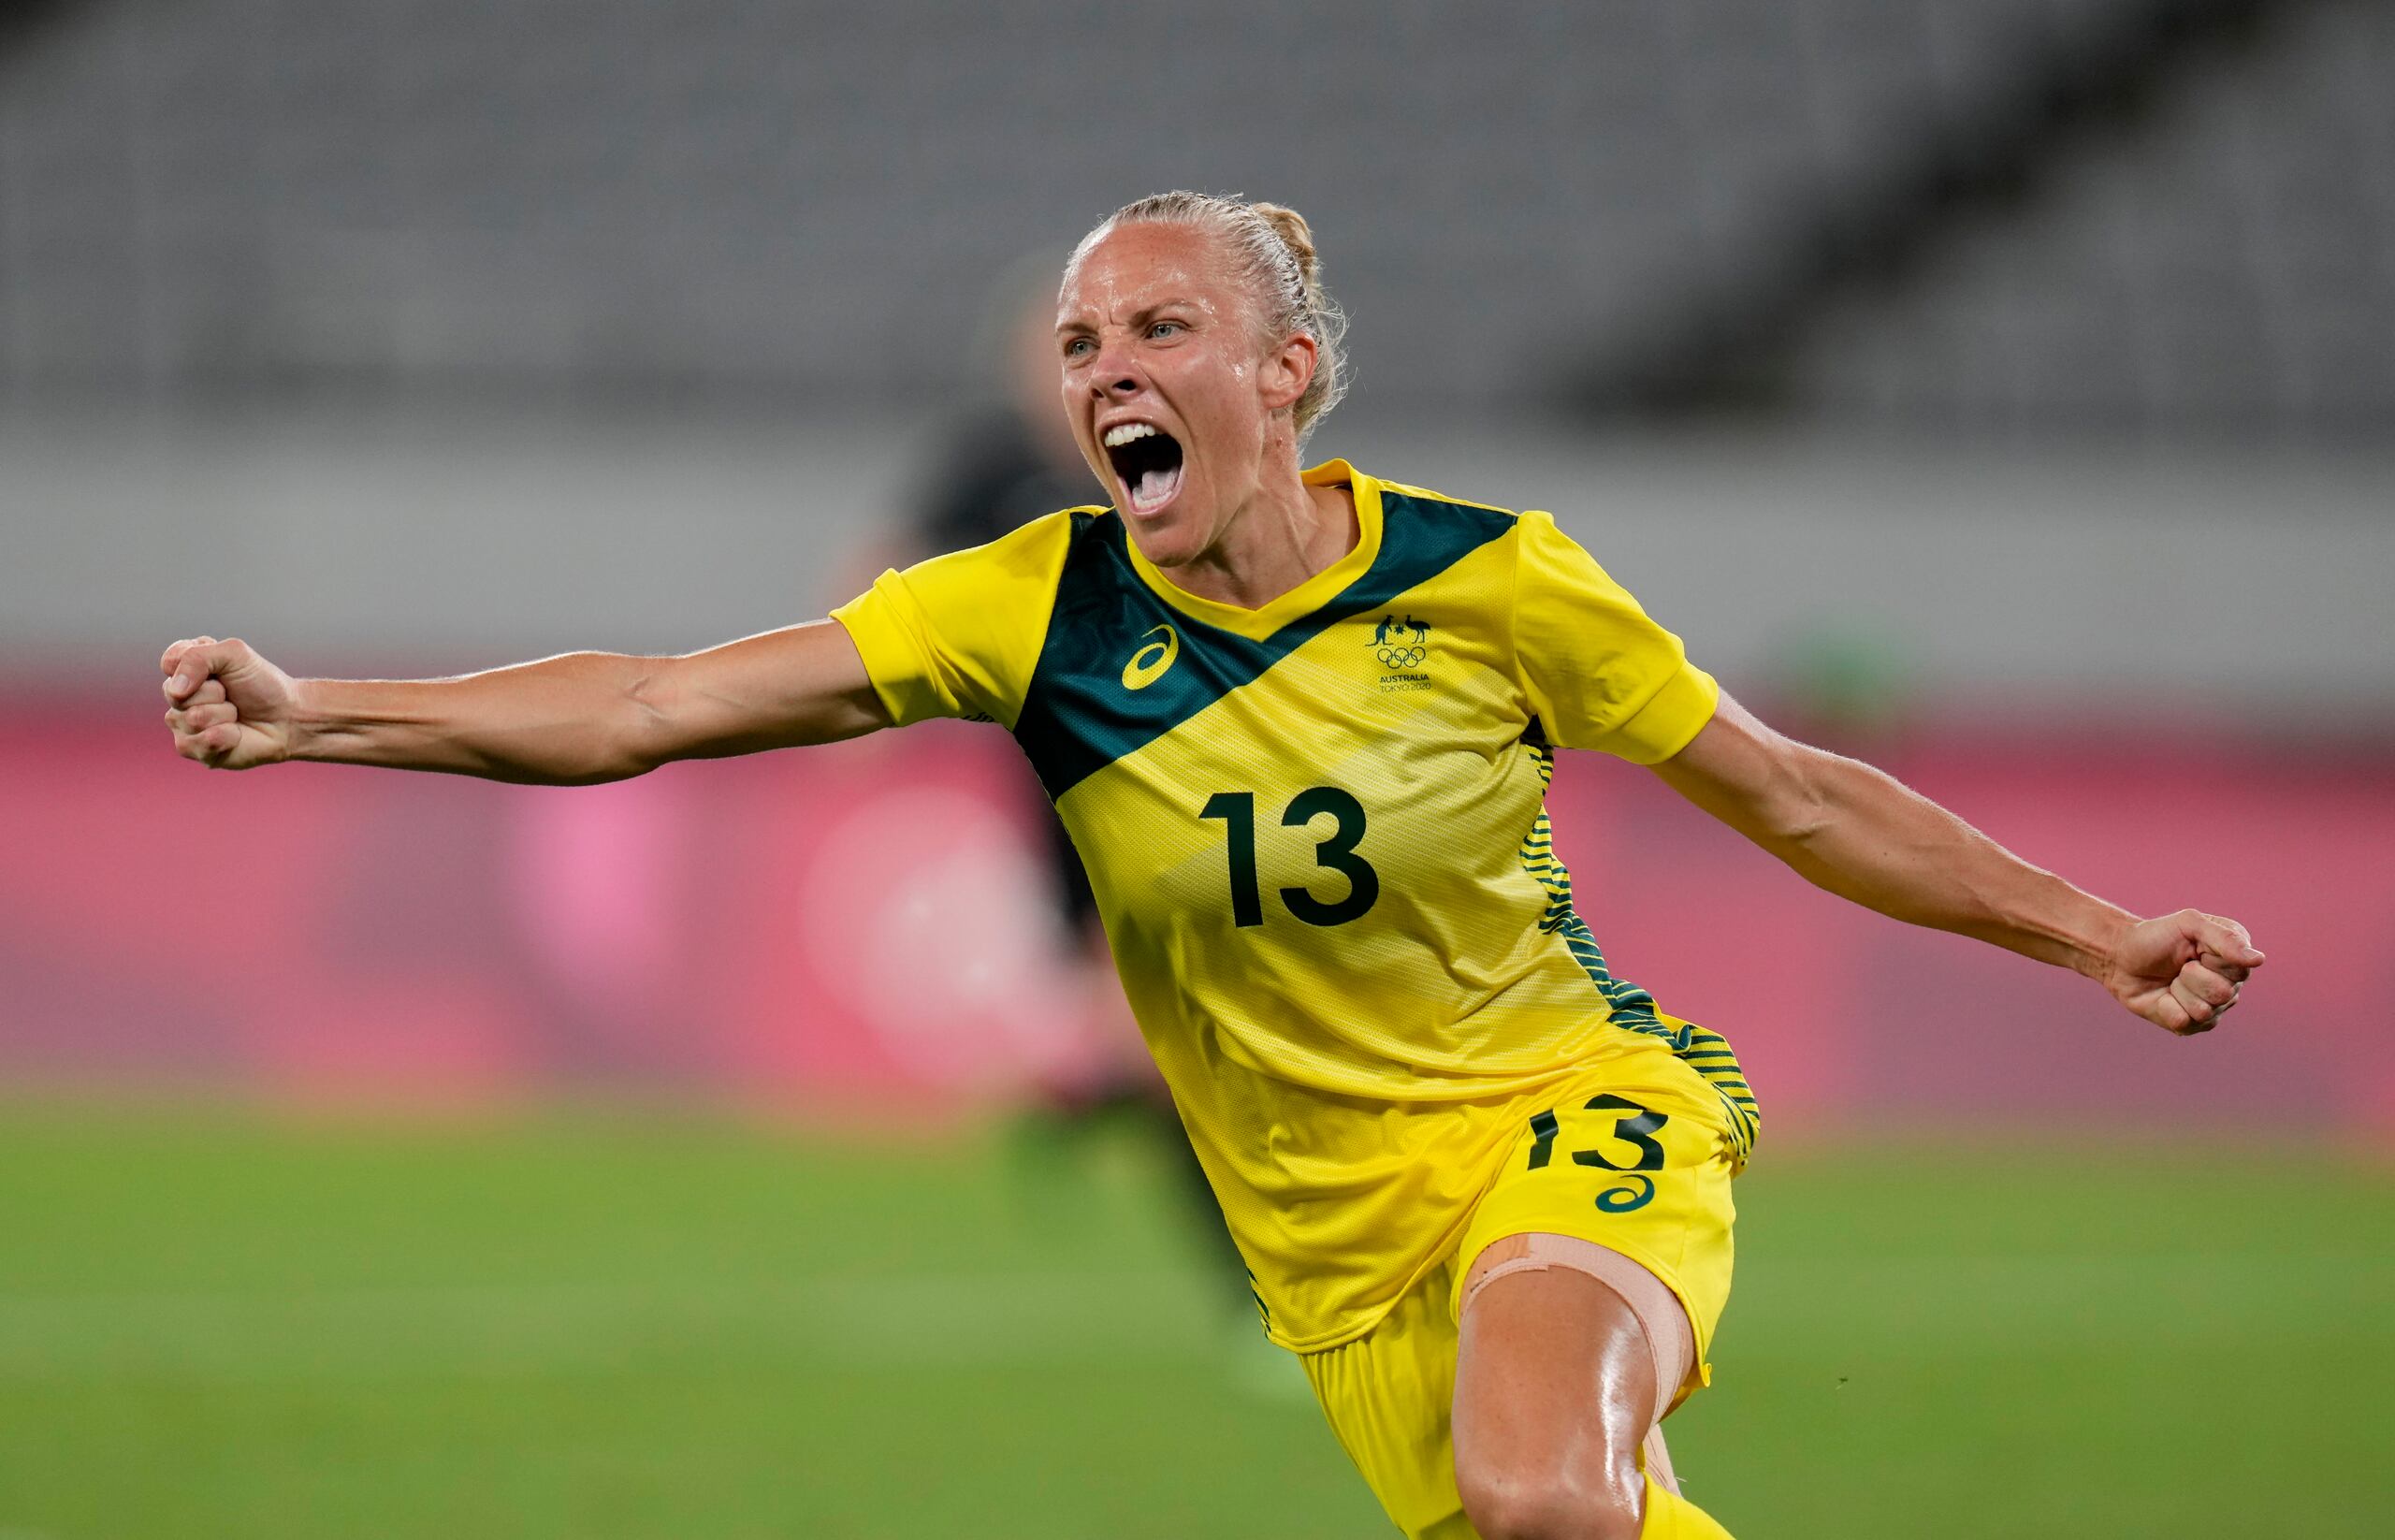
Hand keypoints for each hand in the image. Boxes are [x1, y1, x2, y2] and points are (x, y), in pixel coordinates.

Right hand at [161, 636, 299, 769]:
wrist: (288, 718)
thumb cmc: (262, 685)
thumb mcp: (234, 654)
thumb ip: (198, 657)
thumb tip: (175, 690)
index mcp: (185, 669)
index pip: (170, 662)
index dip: (196, 667)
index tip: (222, 670)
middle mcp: (179, 697)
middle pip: (176, 694)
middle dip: (214, 692)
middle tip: (231, 695)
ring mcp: (183, 725)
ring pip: (191, 719)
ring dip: (224, 715)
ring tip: (235, 714)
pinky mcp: (194, 749)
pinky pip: (198, 742)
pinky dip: (226, 736)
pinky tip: (235, 734)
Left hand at [2099, 909, 2263, 1034]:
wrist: (2120, 957)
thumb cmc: (2156, 936)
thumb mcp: (2189, 924)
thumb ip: (2225, 938)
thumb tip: (2259, 960)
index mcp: (2236, 958)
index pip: (2240, 970)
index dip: (2210, 959)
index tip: (2194, 948)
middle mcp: (2231, 985)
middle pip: (2222, 993)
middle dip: (2191, 976)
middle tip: (2179, 965)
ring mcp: (2213, 1008)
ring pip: (2204, 1011)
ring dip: (2179, 992)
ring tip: (2171, 980)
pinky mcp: (2191, 1025)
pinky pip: (2185, 1023)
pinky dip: (2166, 1008)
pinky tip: (2163, 997)